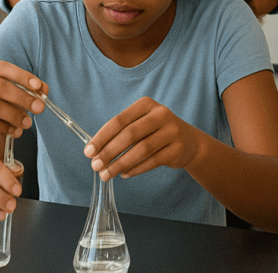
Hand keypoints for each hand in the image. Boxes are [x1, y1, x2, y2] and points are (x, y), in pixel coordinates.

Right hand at [0, 60, 47, 141]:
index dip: (23, 76)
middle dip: (23, 98)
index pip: (3, 67)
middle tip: (39, 109)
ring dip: (15, 115)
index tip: (40, 87)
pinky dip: (4, 128)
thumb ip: (15, 91)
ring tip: (26, 124)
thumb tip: (44, 90)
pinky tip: (13, 132)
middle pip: (0, 86)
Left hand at [83, 97, 202, 180]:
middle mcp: (161, 114)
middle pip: (129, 134)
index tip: (88, 151)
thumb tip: (95, 151)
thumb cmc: (157, 132)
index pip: (119, 120)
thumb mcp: (142, 123)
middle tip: (95, 166)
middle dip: (109, 152)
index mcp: (146, 104)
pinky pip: (152, 161)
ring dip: (120, 164)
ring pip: (141, 149)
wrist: (189, 142)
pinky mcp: (177, 149)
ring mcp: (171, 131)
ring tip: (106, 174)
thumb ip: (122, 132)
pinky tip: (124, 174)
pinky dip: (135, 169)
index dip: (102, 136)